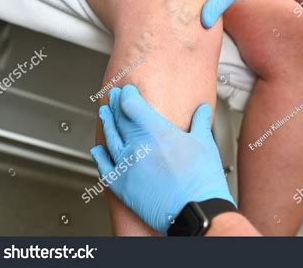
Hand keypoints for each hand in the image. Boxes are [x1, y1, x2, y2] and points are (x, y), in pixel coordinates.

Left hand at [90, 85, 234, 234]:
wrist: (196, 211)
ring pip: (110, 139)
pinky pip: (104, 167)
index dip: (127, 95)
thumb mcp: (205, 143)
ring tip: (104, 114)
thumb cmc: (202, 181)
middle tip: (113, 97)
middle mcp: (138, 146)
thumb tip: (202, 110)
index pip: (132, 105)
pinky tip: (98, 149)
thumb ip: (200, 122)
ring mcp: (127, 166)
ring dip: (106, 123)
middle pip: (119, 119)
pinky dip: (99, 155)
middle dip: (116, 105)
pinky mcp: (123, 186)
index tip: (127, 91)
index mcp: (157, 132)